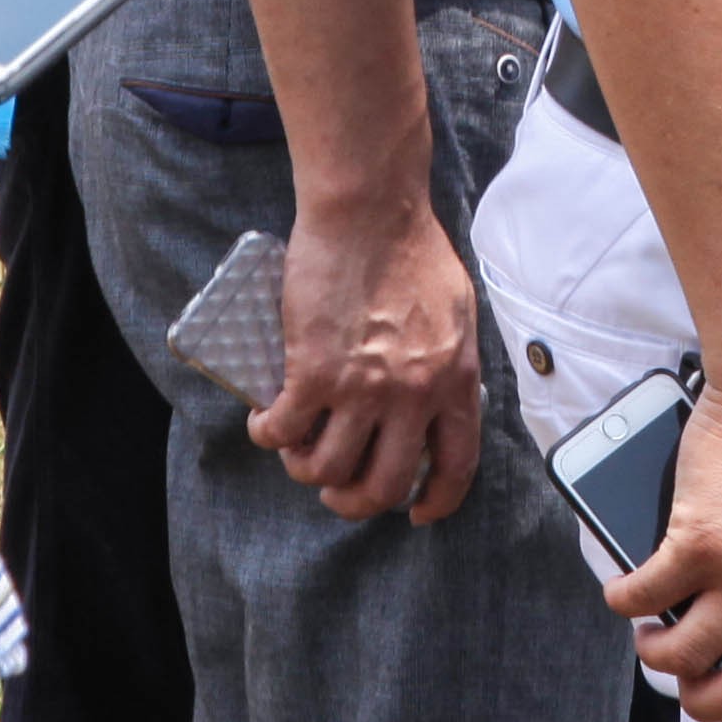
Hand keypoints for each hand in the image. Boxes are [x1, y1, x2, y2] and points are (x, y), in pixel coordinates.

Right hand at [248, 200, 482, 523]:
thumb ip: (449, 360)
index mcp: (455, 380)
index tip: (416, 512)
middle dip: (354, 500)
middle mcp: (414, 395)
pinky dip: (268, 435)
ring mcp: (363, 388)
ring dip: (304, 469)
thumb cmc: (411, 248)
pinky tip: (264, 421)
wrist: (370, 209)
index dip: (435, 500)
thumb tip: (437, 395)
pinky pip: (283, 431)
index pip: (455, 466)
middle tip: (336, 487)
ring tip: (295, 448)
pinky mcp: (314, 372)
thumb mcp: (457, 312)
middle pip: (383, 486)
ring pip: (326, 469)